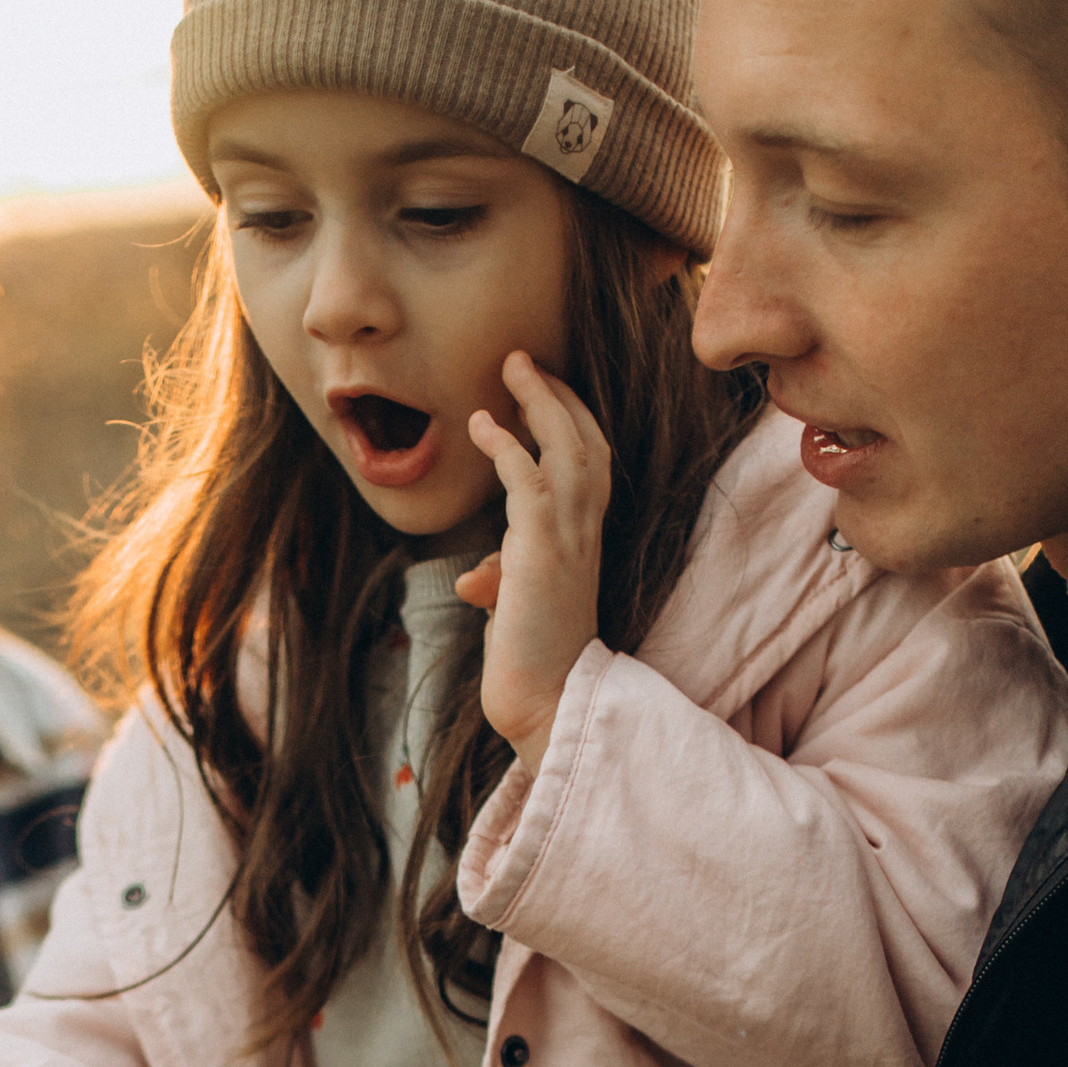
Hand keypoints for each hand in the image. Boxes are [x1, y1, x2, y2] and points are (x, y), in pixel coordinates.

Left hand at [456, 349, 613, 768]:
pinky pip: (530, 480)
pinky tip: (485, 425)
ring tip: (512, 369)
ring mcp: (569, 541)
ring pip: (567, 449)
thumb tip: (474, 580)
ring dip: (539, 403)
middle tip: (525, 362)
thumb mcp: (516, 612)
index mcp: (585, 543)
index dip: (573, 420)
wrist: (544, 705)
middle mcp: (586, 534)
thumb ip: (504, 581)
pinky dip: (508, 446)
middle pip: (588, 442)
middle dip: (558, 397)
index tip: (544, 390)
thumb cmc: (530, 663)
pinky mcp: (541, 552)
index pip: (593, 464)